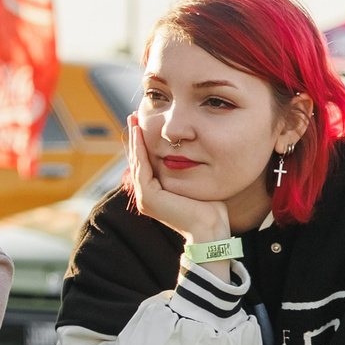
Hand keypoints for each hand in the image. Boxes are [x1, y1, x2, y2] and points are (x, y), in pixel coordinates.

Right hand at [125, 115, 230, 245]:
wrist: (211, 228)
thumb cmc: (210, 208)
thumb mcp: (196, 181)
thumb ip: (188, 168)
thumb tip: (193, 151)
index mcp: (156, 194)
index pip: (147, 163)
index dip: (144, 143)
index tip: (145, 123)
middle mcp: (147, 196)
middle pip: (139, 160)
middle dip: (136, 137)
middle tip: (133, 116)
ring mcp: (145, 197)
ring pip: (137, 161)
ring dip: (134, 139)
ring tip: (133, 119)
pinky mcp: (148, 197)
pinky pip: (141, 167)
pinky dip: (139, 149)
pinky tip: (139, 133)